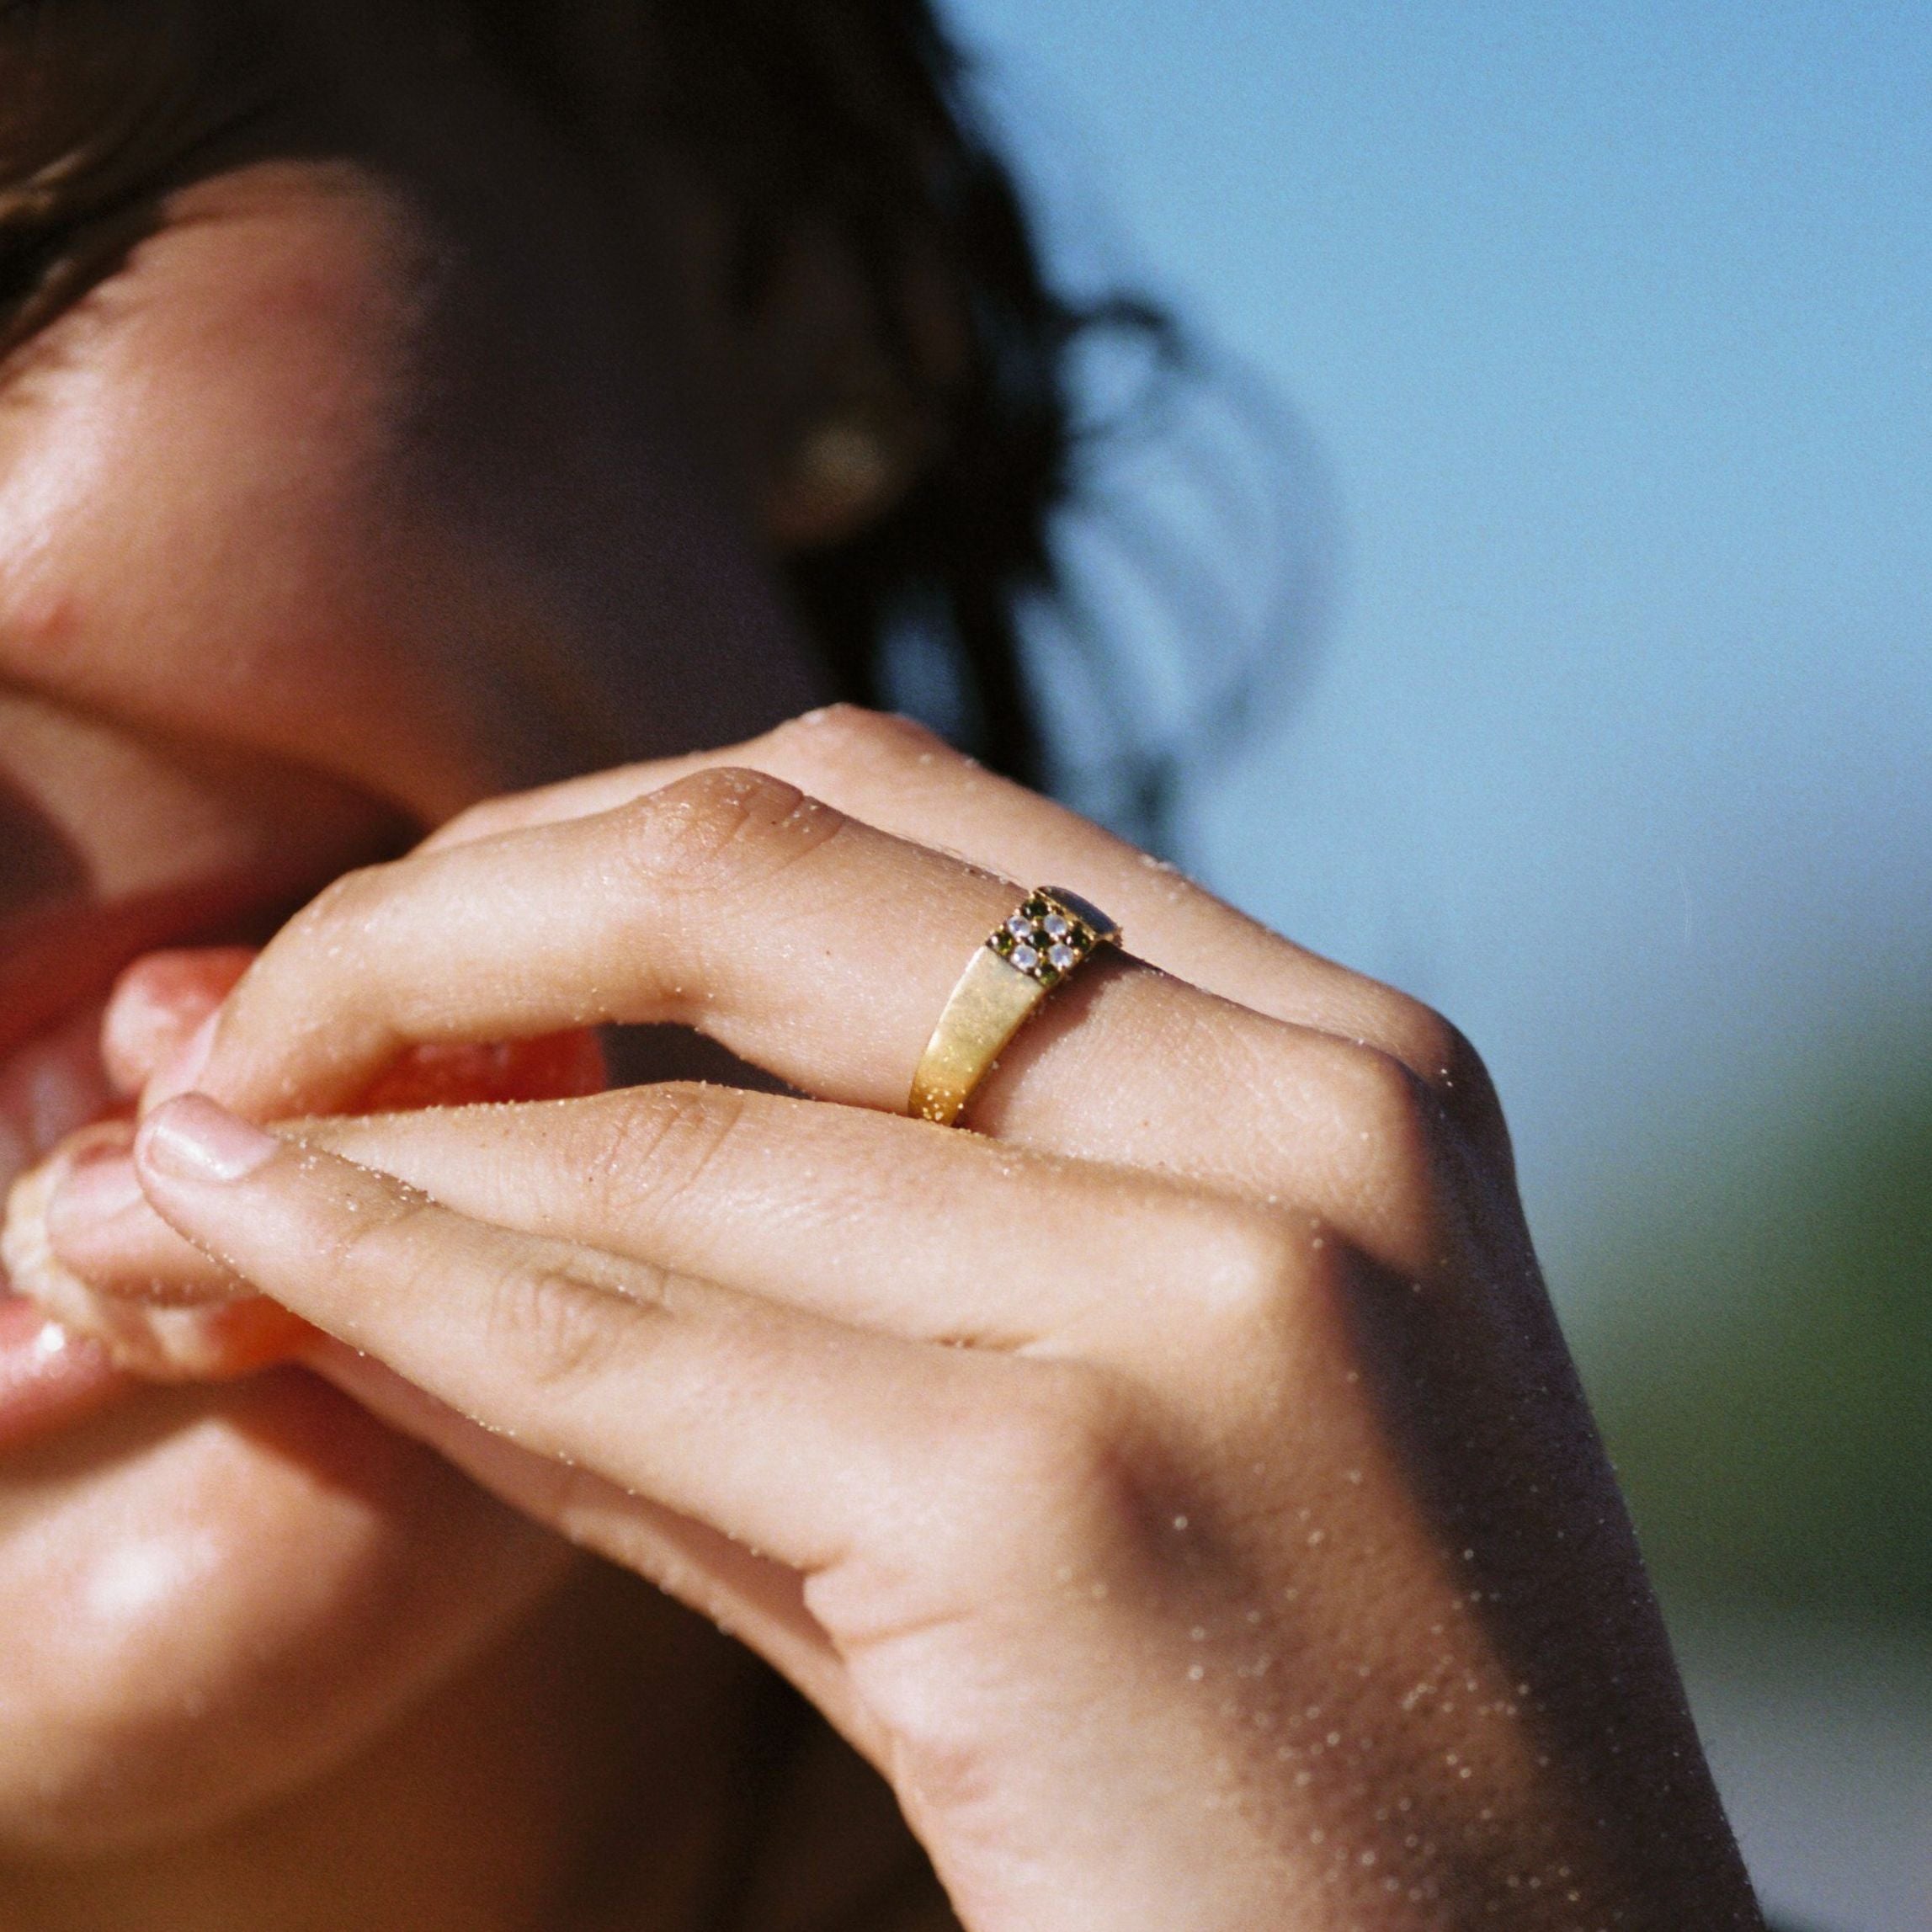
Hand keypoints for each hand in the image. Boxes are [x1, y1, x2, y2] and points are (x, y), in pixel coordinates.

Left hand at [54, 708, 1760, 1929]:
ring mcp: (1207, 1292)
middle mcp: (1306, 1118)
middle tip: (249, 1015)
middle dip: (442, 917)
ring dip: (362, 1131)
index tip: (408, 952)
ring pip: (658, 1136)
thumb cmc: (1297, 1744)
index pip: (884, 814)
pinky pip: (626, 1348)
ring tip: (164, 1156)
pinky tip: (231, 1239)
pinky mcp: (1061, 1505)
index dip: (591, 848)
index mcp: (1344, 1058)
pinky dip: (397, 1283)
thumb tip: (408, 1154)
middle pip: (756, 867)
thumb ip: (784, 1269)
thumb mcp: (1085, 1425)